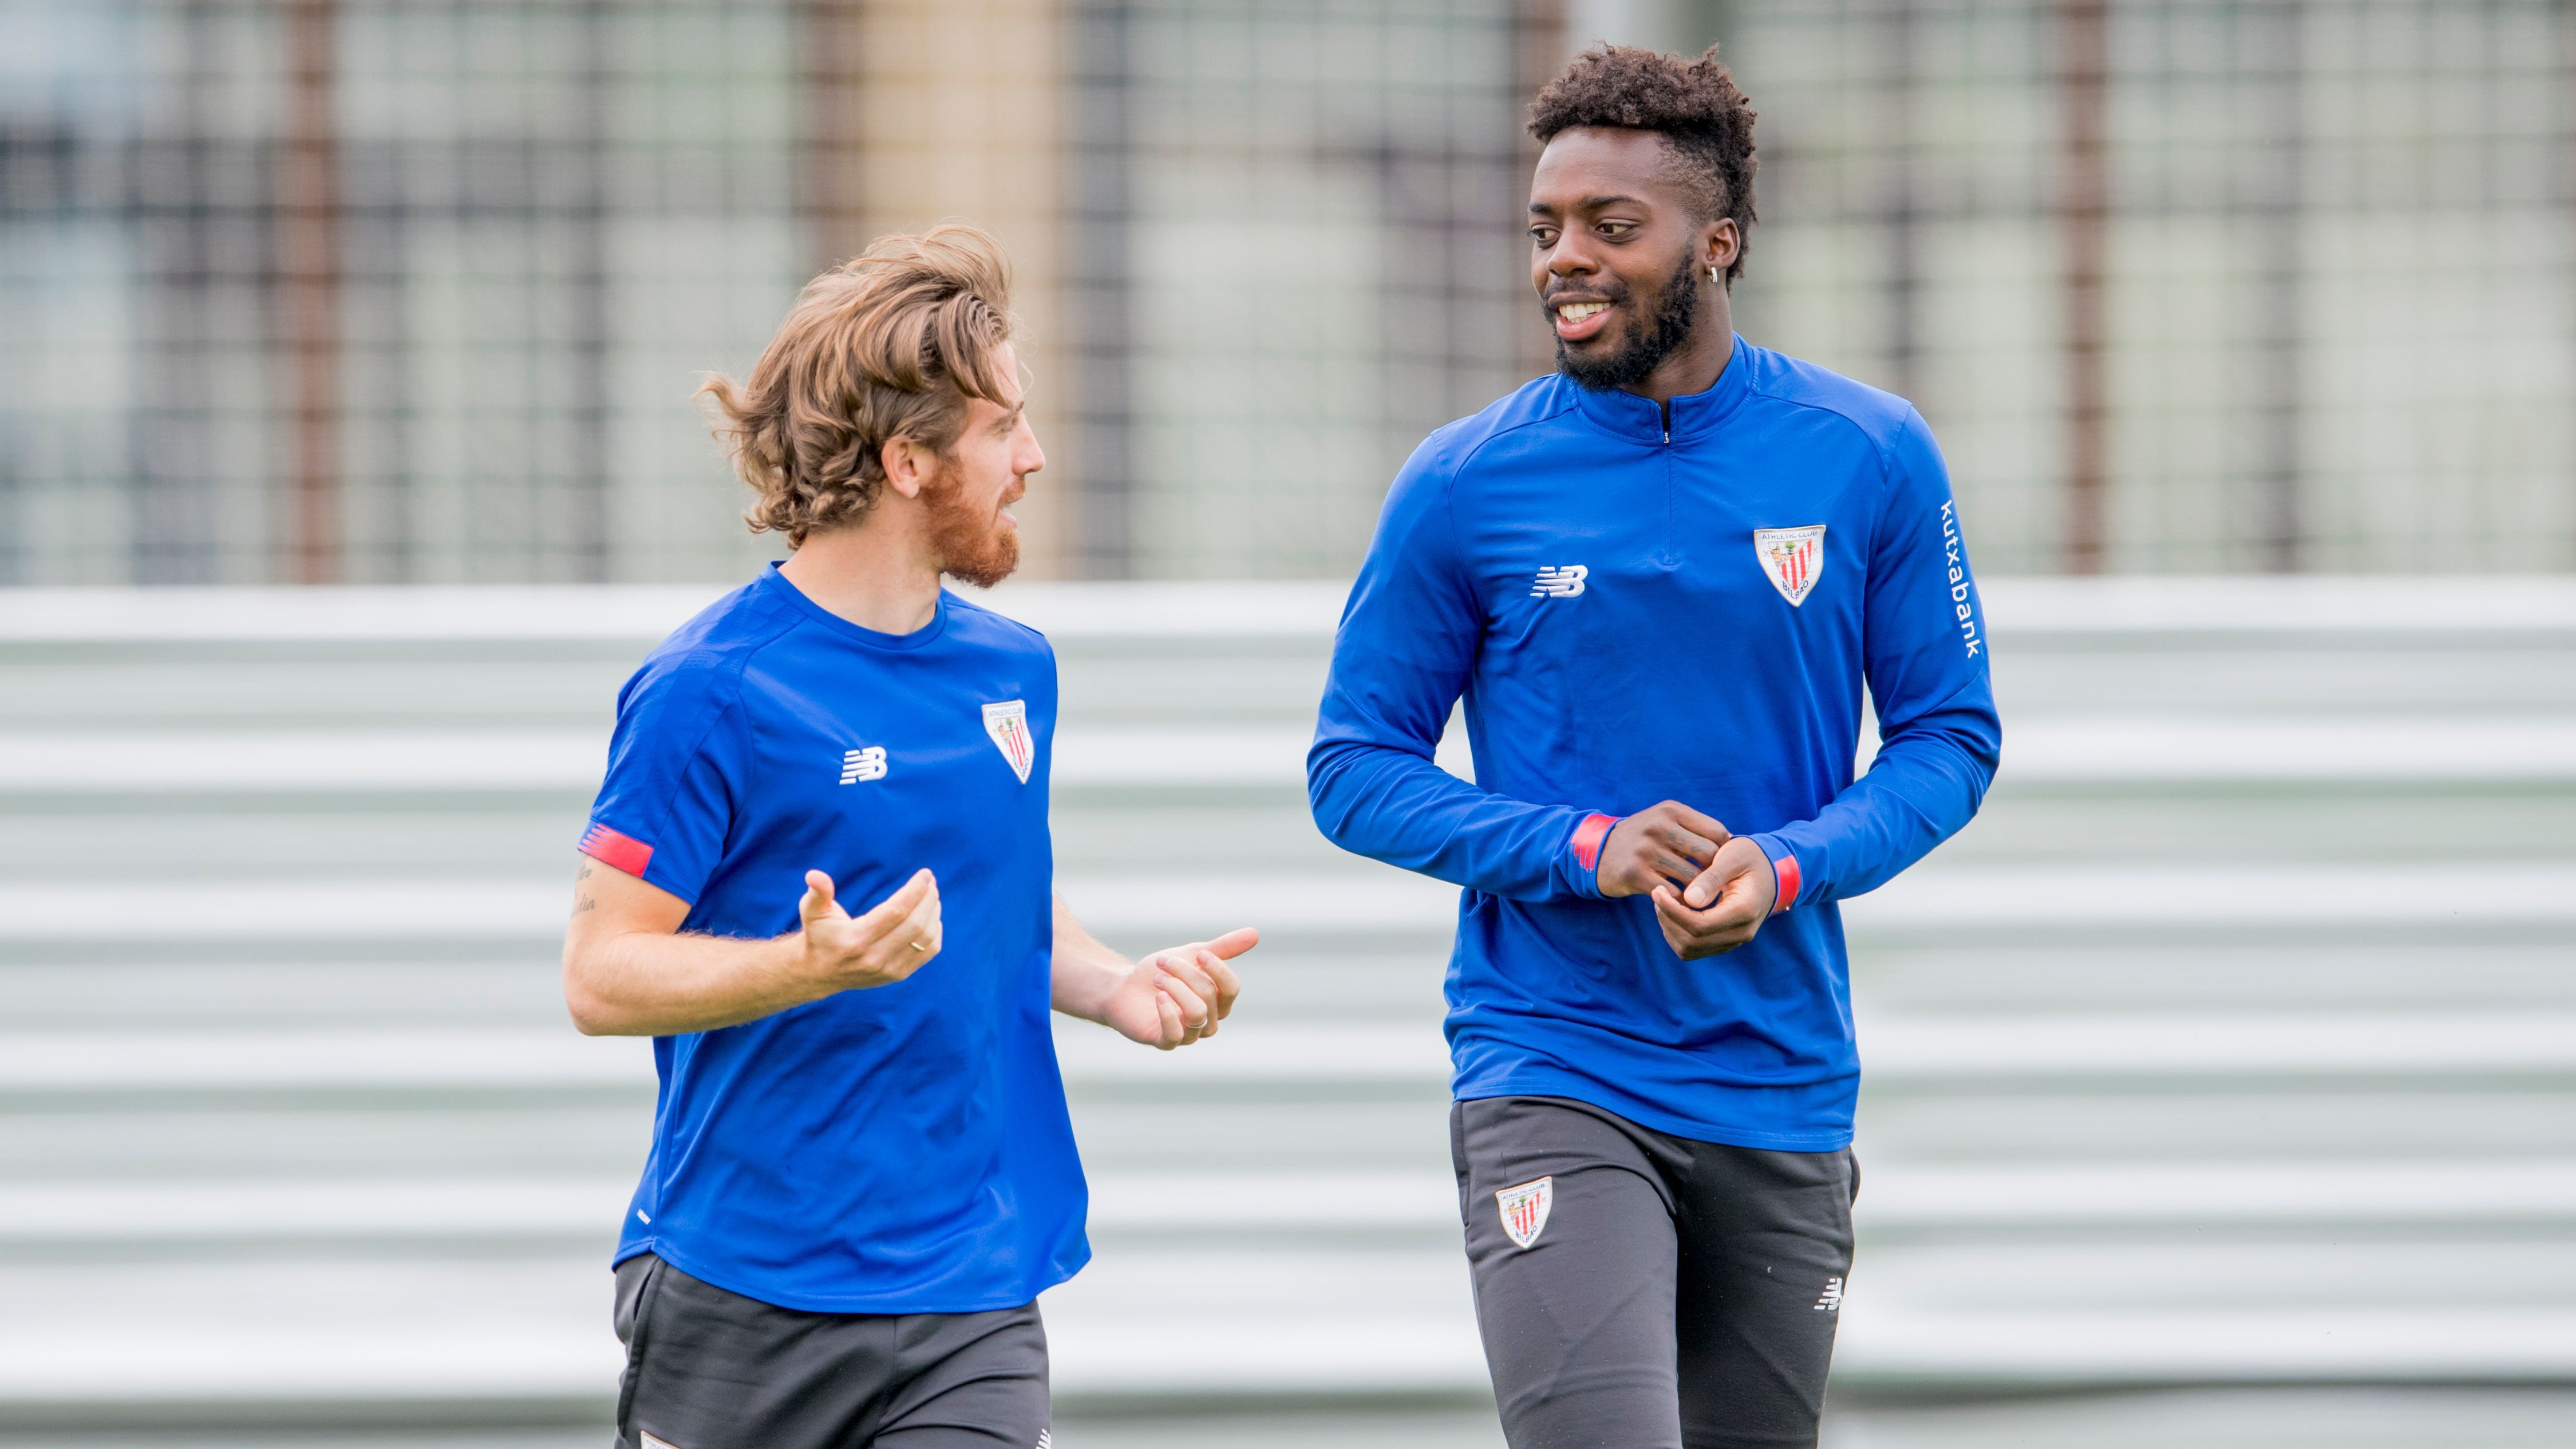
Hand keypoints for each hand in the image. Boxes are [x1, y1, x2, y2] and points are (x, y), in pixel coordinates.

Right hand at [798, 868, 941, 989]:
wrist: (820, 973)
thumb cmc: (819, 934)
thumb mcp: (812, 911)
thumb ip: (817, 892)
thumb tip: (815, 875)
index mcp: (855, 939)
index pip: (895, 912)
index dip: (914, 891)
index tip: (925, 874)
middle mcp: (873, 957)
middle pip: (914, 924)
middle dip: (928, 899)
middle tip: (931, 882)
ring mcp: (888, 969)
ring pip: (925, 939)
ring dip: (934, 913)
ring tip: (932, 895)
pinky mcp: (898, 975)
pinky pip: (928, 952)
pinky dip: (935, 932)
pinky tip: (931, 916)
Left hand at [1100, 927, 1256, 1049]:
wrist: (1125, 988)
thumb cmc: (1162, 973)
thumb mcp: (1192, 955)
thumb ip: (1222, 948)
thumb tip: (1255, 933)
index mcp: (1218, 1001)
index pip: (1231, 989)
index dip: (1218, 970)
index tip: (1199, 954)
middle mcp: (1208, 1021)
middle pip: (1209, 996)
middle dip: (1185, 973)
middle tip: (1163, 961)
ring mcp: (1189, 1035)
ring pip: (1196, 1013)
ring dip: (1176, 989)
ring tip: (1157, 978)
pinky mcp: (1166, 1042)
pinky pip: (1175, 1034)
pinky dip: (1168, 1013)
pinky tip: (1158, 996)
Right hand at [1596, 801, 1730, 897]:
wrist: (1596, 852)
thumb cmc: (1642, 838)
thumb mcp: (1663, 819)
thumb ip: (1694, 827)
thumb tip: (1732, 842)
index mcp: (1671, 810)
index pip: (1717, 832)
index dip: (1723, 852)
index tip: (1718, 864)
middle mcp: (1658, 827)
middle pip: (1709, 855)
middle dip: (1714, 872)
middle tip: (1711, 883)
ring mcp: (1646, 851)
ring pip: (1693, 878)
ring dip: (1698, 890)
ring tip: (1697, 893)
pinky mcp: (1635, 874)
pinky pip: (1673, 893)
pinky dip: (1680, 899)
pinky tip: (1677, 899)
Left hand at [1649, 836, 1776, 958]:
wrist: (1769, 870)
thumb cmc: (1749, 857)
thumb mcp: (1732, 856)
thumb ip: (1712, 877)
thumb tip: (1689, 899)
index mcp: (1745, 910)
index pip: (1699, 925)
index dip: (1672, 911)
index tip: (1657, 890)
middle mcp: (1742, 932)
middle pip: (1692, 941)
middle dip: (1668, 918)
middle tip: (1658, 893)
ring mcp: (1734, 940)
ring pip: (1689, 949)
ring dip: (1669, 928)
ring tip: (1664, 901)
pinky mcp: (1725, 942)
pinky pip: (1693, 949)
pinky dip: (1676, 934)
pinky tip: (1673, 911)